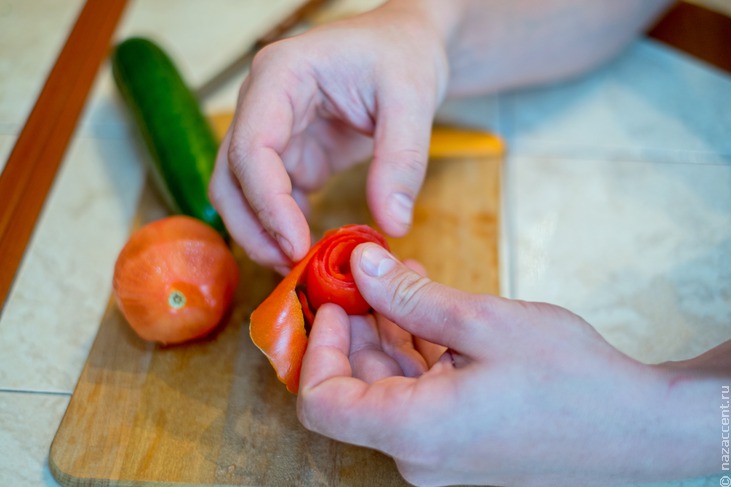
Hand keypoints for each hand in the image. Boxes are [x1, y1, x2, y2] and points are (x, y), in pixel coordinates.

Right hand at [209, 1, 453, 269]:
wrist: (405, 45)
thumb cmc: (403, 56)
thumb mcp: (412, 100)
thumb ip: (402, 161)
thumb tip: (392, 225)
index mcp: (280, 76)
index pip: (251, 147)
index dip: (267, 203)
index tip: (295, 246)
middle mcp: (262, 104)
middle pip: (230, 177)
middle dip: (254, 228)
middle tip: (292, 268)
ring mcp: (273, 132)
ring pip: (241, 193)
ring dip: (262, 233)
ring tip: (300, 267)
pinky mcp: (290, 156)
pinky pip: (272, 199)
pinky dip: (283, 228)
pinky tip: (310, 248)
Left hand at [297, 243, 719, 485]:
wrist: (639, 428)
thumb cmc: (570, 381)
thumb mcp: (483, 322)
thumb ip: (410, 297)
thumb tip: (361, 267)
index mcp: (415, 431)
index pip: (321, 403)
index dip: (317, 349)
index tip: (336, 302)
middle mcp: (418, 455)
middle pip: (356, 389)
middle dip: (359, 326)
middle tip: (370, 273)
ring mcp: (440, 455)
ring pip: (389, 389)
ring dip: (390, 334)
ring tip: (406, 282)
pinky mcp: (461, 446)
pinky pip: (420, 398)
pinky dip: (418, 355)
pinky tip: (432, 313)